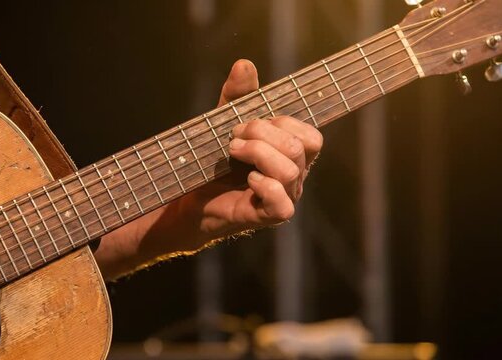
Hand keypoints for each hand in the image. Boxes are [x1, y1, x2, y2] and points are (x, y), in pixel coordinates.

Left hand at [176, 59, 322, 246]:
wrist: (190, 195)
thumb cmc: (215, 160)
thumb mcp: (224, 120)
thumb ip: (238, 95)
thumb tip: (244, 64)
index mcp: (292, 155)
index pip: (311, 136)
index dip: (283, 123)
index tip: (247, 121)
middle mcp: (294, 177)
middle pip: (299, 148)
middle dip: (262, 133)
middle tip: (233, 137)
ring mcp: (283, 197)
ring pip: (290, 171)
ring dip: (257, 154)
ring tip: (233, 152)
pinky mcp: (267, 217)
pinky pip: (282, 204)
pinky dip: (264, 185)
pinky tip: (247, 179)